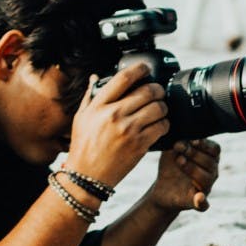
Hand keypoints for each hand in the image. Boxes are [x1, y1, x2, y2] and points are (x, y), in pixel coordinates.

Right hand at [64, 64, 168, 185]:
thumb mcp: (80, 118)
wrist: (86, 177)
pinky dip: (165, 124)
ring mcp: (128, 130)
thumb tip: (96, 77)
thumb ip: (90, 96)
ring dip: (163, 107)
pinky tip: (159, 125)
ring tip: (159, 110)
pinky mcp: (139, 144)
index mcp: (99, 106)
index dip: (139, 69)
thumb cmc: (83, 146)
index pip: (123, 78)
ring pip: (158, 108)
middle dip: (157, 89)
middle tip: (158, 92)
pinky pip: (162, 127)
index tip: (145, 68)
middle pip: (147, 91)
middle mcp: (114, 115)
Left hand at [147, 139, 219, 211]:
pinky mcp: (195, 203)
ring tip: (178, 160)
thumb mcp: (173, 150)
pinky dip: (202, 202)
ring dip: (193, 168)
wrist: (162, 188)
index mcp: (209, 159)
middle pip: (211, 163)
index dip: (205, 144)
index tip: (192, 140)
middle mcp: (211, 174)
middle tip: (179, 147)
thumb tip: (182, 131)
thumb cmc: (171, 166)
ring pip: (207, 179)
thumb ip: (180, 140)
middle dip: (194, 154)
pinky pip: (203, 205)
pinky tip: (199, 197)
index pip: (215, 149)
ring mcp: (205, 189)